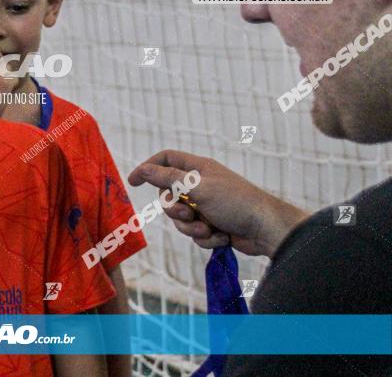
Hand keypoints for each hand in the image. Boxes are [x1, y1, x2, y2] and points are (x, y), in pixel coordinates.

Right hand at [128, 149, 307, 257]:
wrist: (266, 230)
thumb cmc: (235, 202)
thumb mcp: (198, 187)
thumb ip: (168, 179)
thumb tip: (143, 169)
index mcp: (198, 168)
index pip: (166, 160)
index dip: (148, 168)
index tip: (133, 182)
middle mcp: (200, 185)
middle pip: (168, 195)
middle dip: (175, 210)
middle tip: (189, 214)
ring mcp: (206, 206)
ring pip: (180, 219)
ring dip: (191, 228)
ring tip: (208, 229)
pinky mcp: (211, 225)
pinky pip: (194, 233)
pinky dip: (205, 237)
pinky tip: (222, 236)